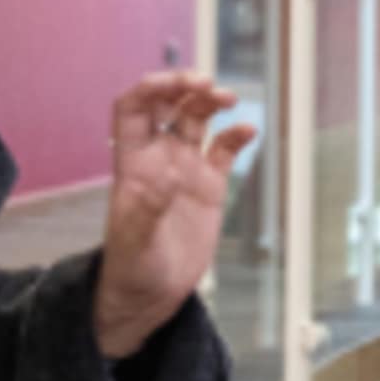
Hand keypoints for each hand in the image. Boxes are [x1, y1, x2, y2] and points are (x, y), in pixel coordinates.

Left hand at [96, 72, 260, 360]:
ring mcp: (185, 170)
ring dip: (211, 103)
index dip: (151, 87)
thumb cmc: (131, 268)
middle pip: (169, 105)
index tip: (176, 83)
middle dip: (186, 87)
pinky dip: (236, 136)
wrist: (149, 297)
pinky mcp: (209, 188)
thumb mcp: (135, 239)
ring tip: (230, 99)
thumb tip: (171, 170)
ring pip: (197, 120)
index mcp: (133, 163)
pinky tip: (248, 131)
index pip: (133, 108)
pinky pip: (224, 151)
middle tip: (208, 83)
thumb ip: (150, 204)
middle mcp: (159, 158)